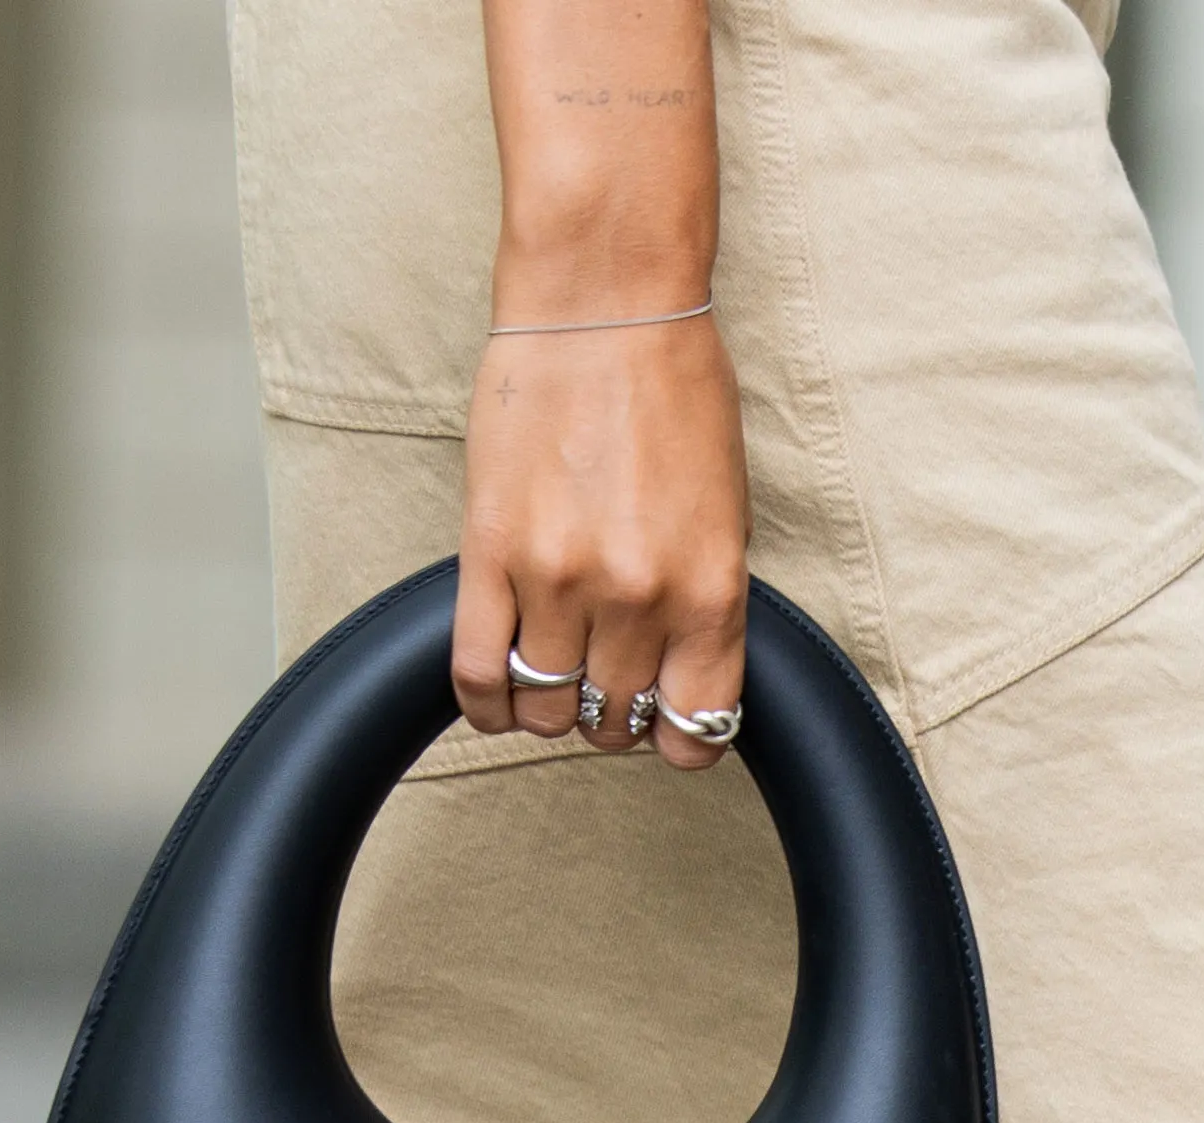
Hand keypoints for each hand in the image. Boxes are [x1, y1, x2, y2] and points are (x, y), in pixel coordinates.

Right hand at [455, 306, 746, 766]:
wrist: (604, 307)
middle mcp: (637, 595)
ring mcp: (559, 579)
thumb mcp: (726, 508)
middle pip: (613, 720)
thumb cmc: (672, 388)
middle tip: (603, 669)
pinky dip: (488, 701)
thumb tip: (675, 669)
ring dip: (549, 702)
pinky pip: (478, 674)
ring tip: (552, 662)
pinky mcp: (490, 554)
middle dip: (610, 710)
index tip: (664, 713)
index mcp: (710, 588)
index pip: (696, 730)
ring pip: (546, 707)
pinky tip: (499, 689)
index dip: (678, 736)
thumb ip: (703, 598)